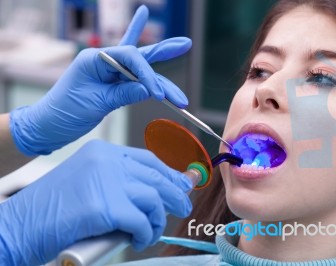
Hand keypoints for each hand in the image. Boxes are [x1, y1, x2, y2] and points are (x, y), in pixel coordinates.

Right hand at [0, 140, 192, 264]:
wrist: (20, 225)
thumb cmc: (53, 209)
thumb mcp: (89, 183)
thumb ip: (119, 183)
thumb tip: (156, 194)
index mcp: (102, 151)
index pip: (148, 159)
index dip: (169, 173)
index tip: (182, 184)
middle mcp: (106, 160)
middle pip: (156, 177)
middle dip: (175, 195)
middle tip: (183, 208)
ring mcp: (106, 182)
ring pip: (153, 199)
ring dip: (158, 220)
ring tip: (151, 233)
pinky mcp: (106, 207)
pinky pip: (141, 222)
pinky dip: (145, 234)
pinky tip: (139, 240)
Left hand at [9, 5, 190, 154]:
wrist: (50, 126)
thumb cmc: (65, 112)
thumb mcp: (96, 103)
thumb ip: (124, 94)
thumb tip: (151, 90)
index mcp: (95, 59)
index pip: (130, 59)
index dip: (148, 75)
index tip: (160, 95)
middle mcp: (103, 61)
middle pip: (139, 56)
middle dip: (164, 51)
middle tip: (186, 44)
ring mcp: (109, 72)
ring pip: (141, 70)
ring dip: (162, 77)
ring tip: (183, 64)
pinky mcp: (112, 84)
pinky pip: (132, 75)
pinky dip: (143, 64)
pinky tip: (141, 21)